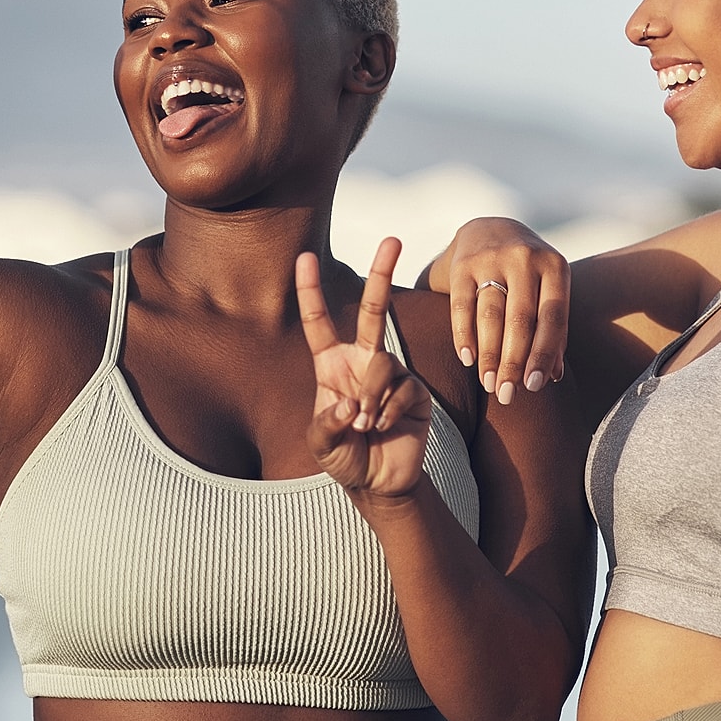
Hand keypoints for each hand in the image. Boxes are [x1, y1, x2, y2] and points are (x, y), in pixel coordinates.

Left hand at [297, 238, 434, 498]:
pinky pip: (403, 389)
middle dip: (382, 274)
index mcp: (332, 365)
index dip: (311, 291)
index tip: (304, 257)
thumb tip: (351, 402)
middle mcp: (364, 361)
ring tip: (365, 426)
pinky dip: (389, 411)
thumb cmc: (344, 458)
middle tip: (393, 238)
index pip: (319, 322)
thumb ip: (326, 424)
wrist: (379, 482)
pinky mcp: (416, 392)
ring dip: (371, 398)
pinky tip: (384, 428)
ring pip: (383, 364)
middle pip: (374, 310)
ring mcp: (393, 374)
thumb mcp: (321, 444)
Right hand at [443, 217, 568, 404]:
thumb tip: (553, 377)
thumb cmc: (526, 276)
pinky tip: (468, 360)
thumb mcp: (547, 292)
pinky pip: (462, 306)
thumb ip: (552, 331)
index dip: (543, 354)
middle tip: (506, 395)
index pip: (551, 318)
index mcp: (555, 266)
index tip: (533, 387)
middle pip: (520, 320)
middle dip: (513, 362)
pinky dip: (464, 335)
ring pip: (491, 315)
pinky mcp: (463, 263)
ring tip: (488, 384)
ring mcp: (492, 257)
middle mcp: (525, 258)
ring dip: (489, 355)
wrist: (488, 230)